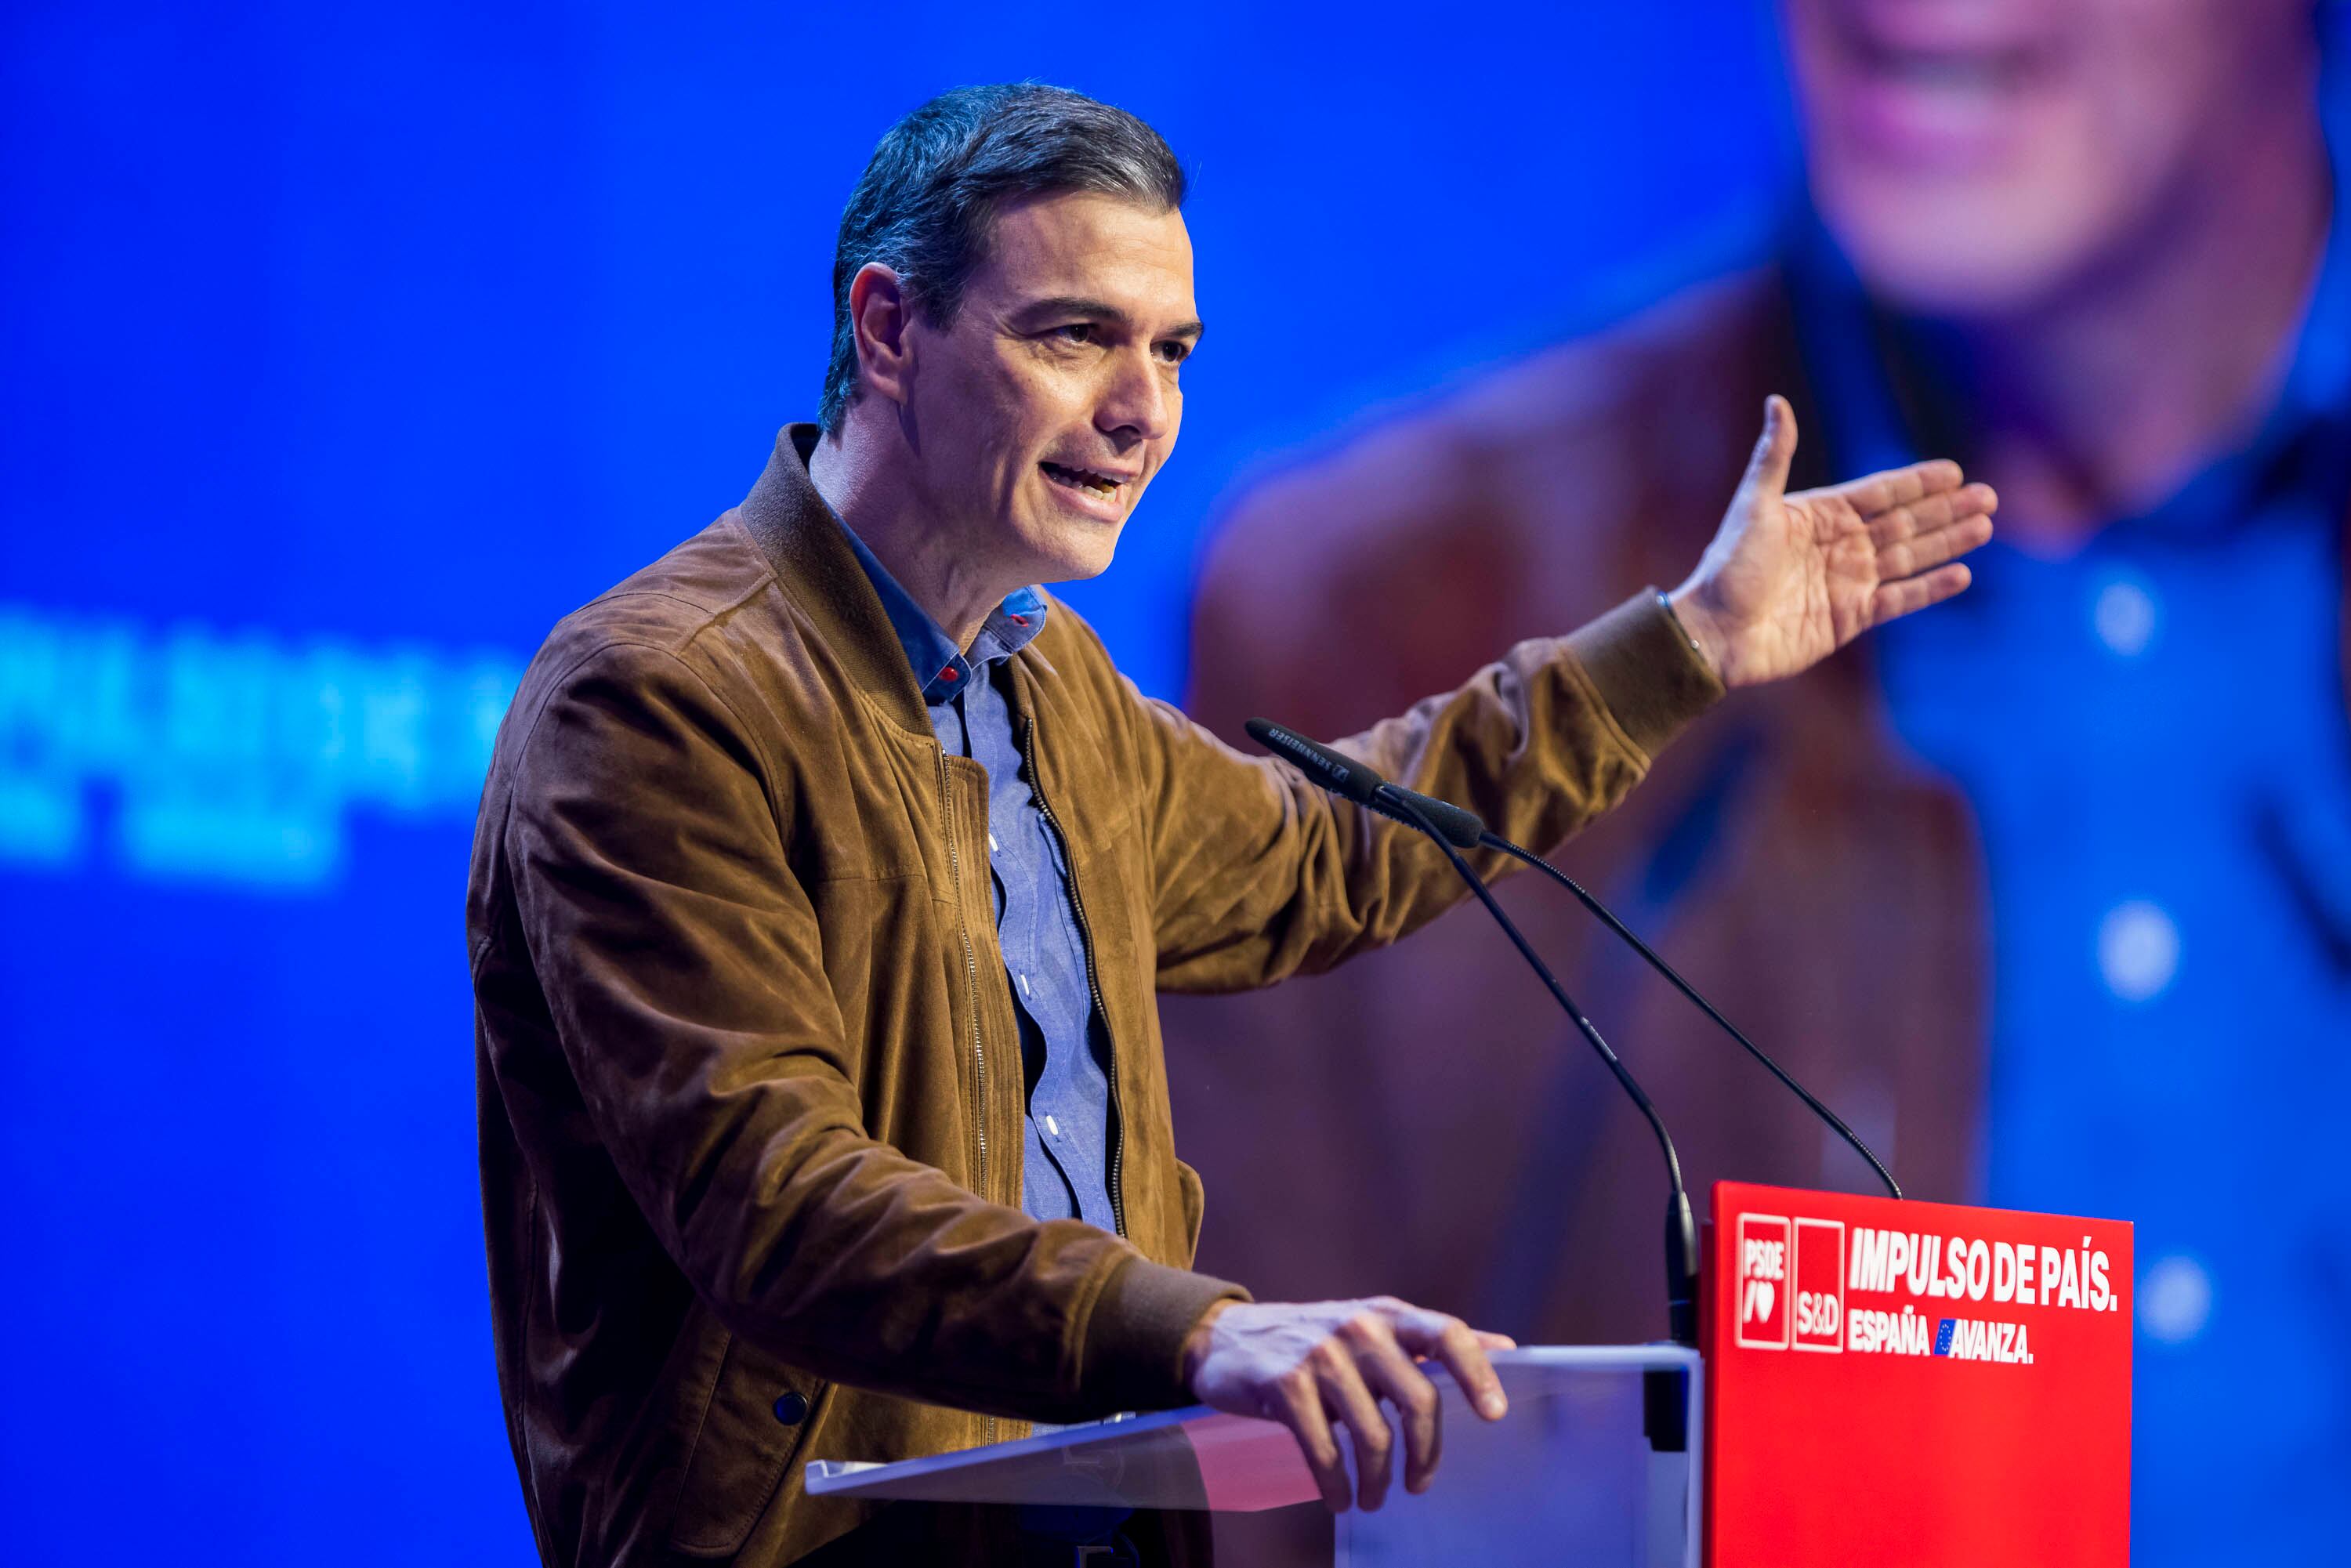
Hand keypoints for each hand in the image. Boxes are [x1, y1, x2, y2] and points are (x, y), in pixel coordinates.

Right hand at [1180, 1296, 1514, 1511]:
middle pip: (1418, 1399)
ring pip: (1373, 1434)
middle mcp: (1359, 1327)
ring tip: (1375, 1498)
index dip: (1477, 1373)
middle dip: (1426, 1454)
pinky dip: (1336, 1485)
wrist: (1227, 1338)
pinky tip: (1339, 1498)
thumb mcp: (1374, 1328)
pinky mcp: (1285, 1385)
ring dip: (1379, 1481)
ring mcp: (1321, 1355)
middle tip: (1419, 1484)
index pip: (1448, 1333)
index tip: (1494, 1415)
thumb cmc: (1315, 1340)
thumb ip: (1433, 1342)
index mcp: (1388, 1315)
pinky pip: (1325, 1451)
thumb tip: (1507, 1350)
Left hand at [1668, 395, 1996, 687]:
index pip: (1879, 493)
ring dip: (1947, 542)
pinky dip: (1930, 588)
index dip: (1918, 482)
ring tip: (1985, 527)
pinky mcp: (1849, 618)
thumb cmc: (1728, 567)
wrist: (1715, 632)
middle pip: (1904, 523)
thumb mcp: (1753, 505)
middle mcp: (1838, 546)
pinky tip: (1961, 573)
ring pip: (1909, 558)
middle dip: (1946, 510)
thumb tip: (1777, 400)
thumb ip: (1774, 455)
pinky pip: (1899, 599)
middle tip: (1989, 496)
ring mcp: (1846, 582)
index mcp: (1819, 515)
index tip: (1954, 470)